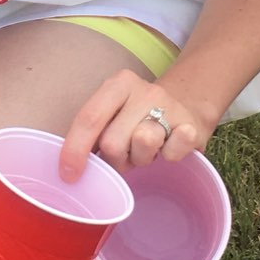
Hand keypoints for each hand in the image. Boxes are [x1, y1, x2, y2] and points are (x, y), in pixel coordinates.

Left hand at [59, 68, 210, 179]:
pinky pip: (171, 153)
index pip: (89, 118)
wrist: (187, 109)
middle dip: (115, 159)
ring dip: (140, 158)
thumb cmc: (139, 120)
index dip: (75, 149)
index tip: (68, 175)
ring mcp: (170, 106)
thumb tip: (68, 167)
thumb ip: (93, 132)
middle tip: (126, 155)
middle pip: (112, 142)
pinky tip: (169, 149)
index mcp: (118, 84)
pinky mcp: (191, 126)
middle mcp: (145, 91)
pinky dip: (168, 157)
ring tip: (146, 151)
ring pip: (141, 145)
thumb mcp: (114, 117)